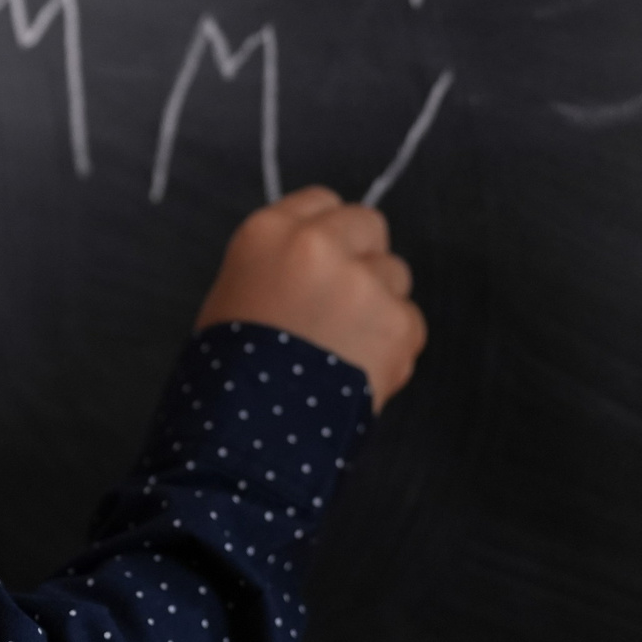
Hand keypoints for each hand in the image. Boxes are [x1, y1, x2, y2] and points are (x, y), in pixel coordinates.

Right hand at [194, 186, 425, 410]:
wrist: (247, 439)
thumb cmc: (231, 371)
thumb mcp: (237, 292)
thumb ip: (284, 260)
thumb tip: (331, 255)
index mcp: (268, 232)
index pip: (321, 201)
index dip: (326, 234)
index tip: (324, 260)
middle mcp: (319, 244)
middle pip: (368, 224)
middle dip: (362, 257)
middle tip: (342, 302)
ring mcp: (362, 283)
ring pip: (395, 274)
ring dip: (379, 303)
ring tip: (344, 347)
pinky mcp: (398, 324)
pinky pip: (410, 322)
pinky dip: (392, 346)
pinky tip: (358, 370)